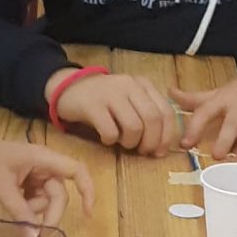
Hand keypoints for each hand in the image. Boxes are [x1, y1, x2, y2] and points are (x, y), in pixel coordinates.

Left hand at [0, 130, 93, 234]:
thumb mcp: (0, 187)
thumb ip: (20, 212)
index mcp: (43, 158)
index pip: (76, 171)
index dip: (88, 190)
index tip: (87, 214)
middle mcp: (43, 165)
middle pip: (59, 194)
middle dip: (49, 213)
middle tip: (35, 232)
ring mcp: (34, 175)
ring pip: (46, 201)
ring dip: (34, 212)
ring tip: (14, 210)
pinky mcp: (25, 184)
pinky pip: (34, 201)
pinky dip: (27, 210)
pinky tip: (12, 208)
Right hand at [46, 71, 182, 156]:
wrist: (70, 88)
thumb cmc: (105, 100)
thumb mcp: (130, 100)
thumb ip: (147, 113)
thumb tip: (163, 145)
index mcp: (143, 84)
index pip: (166, 111)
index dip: (167, 135)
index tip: (160, 151)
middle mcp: (129, 85)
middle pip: (152, 119)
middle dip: (151, 142)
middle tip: (143, 151)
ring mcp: (110, 93)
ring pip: (134, 126)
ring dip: (131, 142)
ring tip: (123, 143)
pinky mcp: (92, 105)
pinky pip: (110, 131)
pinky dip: (110, 140)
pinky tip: (106, 138)